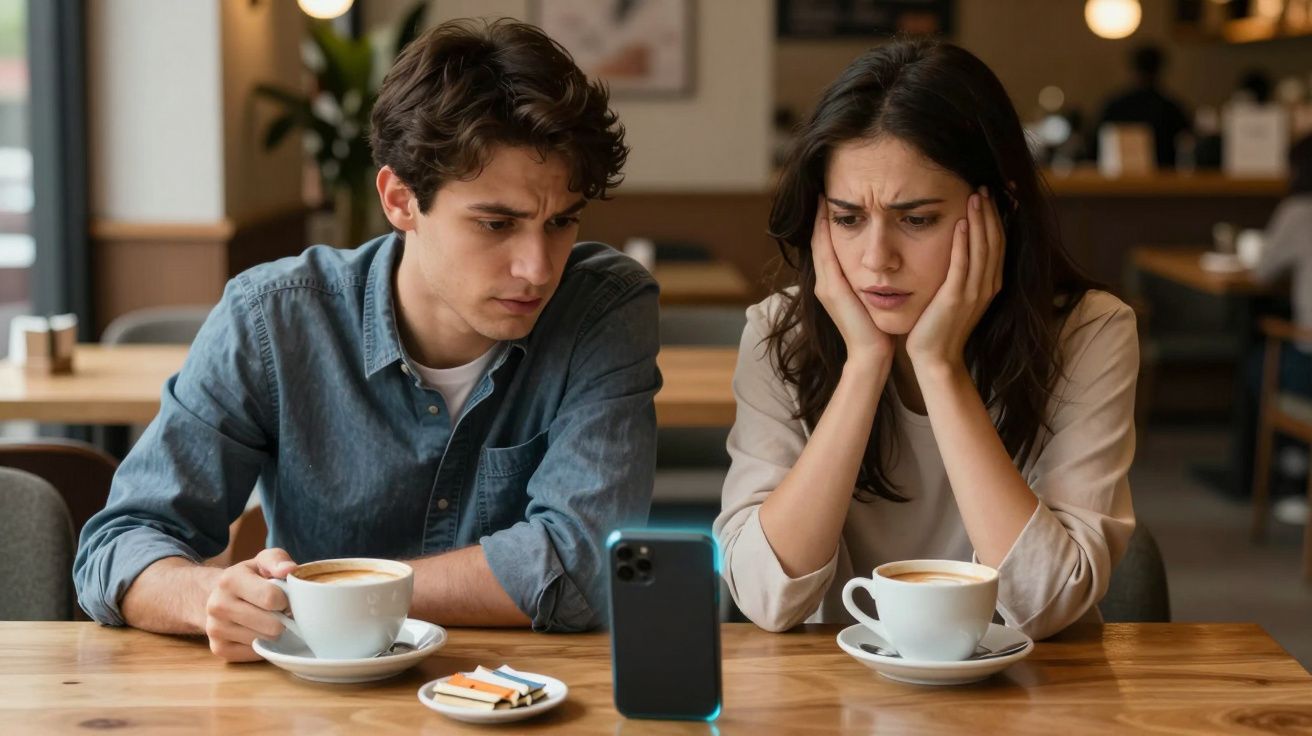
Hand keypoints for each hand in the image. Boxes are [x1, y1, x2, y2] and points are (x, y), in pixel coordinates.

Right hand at [203, 548, 296, 661]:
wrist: (220, 597)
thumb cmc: (251, 578)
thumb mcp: (262, 561)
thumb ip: (277, 560)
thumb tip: (289, 570)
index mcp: (230, 579)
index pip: (271, 598)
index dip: (286, 601)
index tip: (285, 598)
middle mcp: (217, 605)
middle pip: (271, 625)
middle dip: (282, 619)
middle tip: (280, 611)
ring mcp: (215, 629)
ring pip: (265, 640)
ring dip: (273, 632)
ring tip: (268, 619)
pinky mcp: (219, 648)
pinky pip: (255, 654)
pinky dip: (262, 645)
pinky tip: (257, 631)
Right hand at [811, 197, 893, 366]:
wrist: (872, 355)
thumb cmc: (878, 330)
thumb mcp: (872, 299)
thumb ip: (870, 282)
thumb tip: (882, 265)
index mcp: (833, 284)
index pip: (827, 246)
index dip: (826, 223)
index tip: (830, 199)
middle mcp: (824, 282)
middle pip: (818, 240)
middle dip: (819, 215)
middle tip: (821, 188)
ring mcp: (825, 285)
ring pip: (819, 243)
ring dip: (820, 218)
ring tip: (822, 195)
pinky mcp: (831, 289)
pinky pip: (826, 252)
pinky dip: (825, 232)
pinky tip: (829, 214)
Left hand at [906, 187, 1004, 371]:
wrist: (935, 359)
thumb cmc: (939, 327)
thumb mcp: (955, 295)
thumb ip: (960, 274)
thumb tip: (957, 250)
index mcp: (989, 284)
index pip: (998, 243)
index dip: (997, 218)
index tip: (993, 195)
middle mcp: (987, 286)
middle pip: (995, 240)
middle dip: (991, 212)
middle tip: (985, 186)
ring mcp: (974, 292)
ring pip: (982, 248)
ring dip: (979, 220)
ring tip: (975, 195)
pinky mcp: (956, 298)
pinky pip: (962, 265)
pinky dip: (963, 243)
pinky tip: (960, 223)